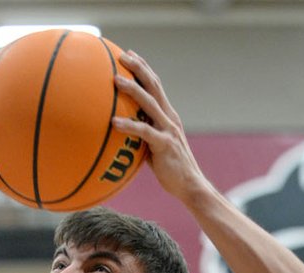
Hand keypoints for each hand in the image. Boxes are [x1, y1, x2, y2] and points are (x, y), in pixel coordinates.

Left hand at [112, 51, 205, 200]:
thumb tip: (124, 134)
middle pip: (154, 86)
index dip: (143, 69)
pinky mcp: (164, 145)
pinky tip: (114, 122)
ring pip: (149, 103)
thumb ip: (143, 137)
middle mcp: (169, 118)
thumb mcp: (155, 148)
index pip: (156, 86)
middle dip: (138, 68)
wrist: (190, 186)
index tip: (130, 55)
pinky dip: (129, 126)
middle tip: (122, 55)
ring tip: (115, 80)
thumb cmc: (171, 170)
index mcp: (168, 116)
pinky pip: (144, 132)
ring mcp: (168, 130)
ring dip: (132, 89)